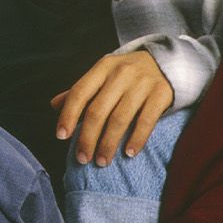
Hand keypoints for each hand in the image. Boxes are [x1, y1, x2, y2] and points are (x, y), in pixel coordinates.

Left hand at [52, 50, 172, 165]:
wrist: (167, 61)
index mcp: (104, 67)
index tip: (61, 137)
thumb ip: (83, 90)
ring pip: (120, 118)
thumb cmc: (128, 73)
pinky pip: (146, 121)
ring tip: (102, 161)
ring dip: (108, 143)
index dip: (69, 115)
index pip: (80, 92)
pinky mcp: (162, 93)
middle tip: (82, 158)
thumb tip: (54, 105)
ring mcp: (143, 83)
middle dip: (87, 138)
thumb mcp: (105, 74)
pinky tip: (129, 153)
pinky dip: (137, 139)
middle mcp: (122, 73)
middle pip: (98, 110)